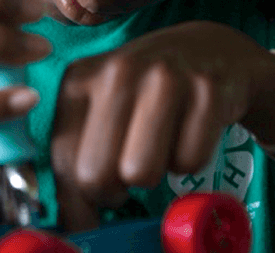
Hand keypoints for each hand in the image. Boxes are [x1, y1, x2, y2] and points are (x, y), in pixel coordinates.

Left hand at [51, 21, 274, 230]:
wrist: (212, 51)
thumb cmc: (147, 89)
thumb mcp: (102, 107)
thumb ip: (77, 154)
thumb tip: (69, 223)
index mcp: (80, 77)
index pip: (62, 159)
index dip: (76, 201)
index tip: (92, 211)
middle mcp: (118, 71)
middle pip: (96, 174)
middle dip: (113, 190)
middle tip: (128, 174)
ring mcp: (164, 77)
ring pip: (140, 172)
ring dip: (153, 175)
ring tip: (157, 149)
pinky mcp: (208, 90)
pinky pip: (189, 162)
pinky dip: (190, 160)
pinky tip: (188, 131)